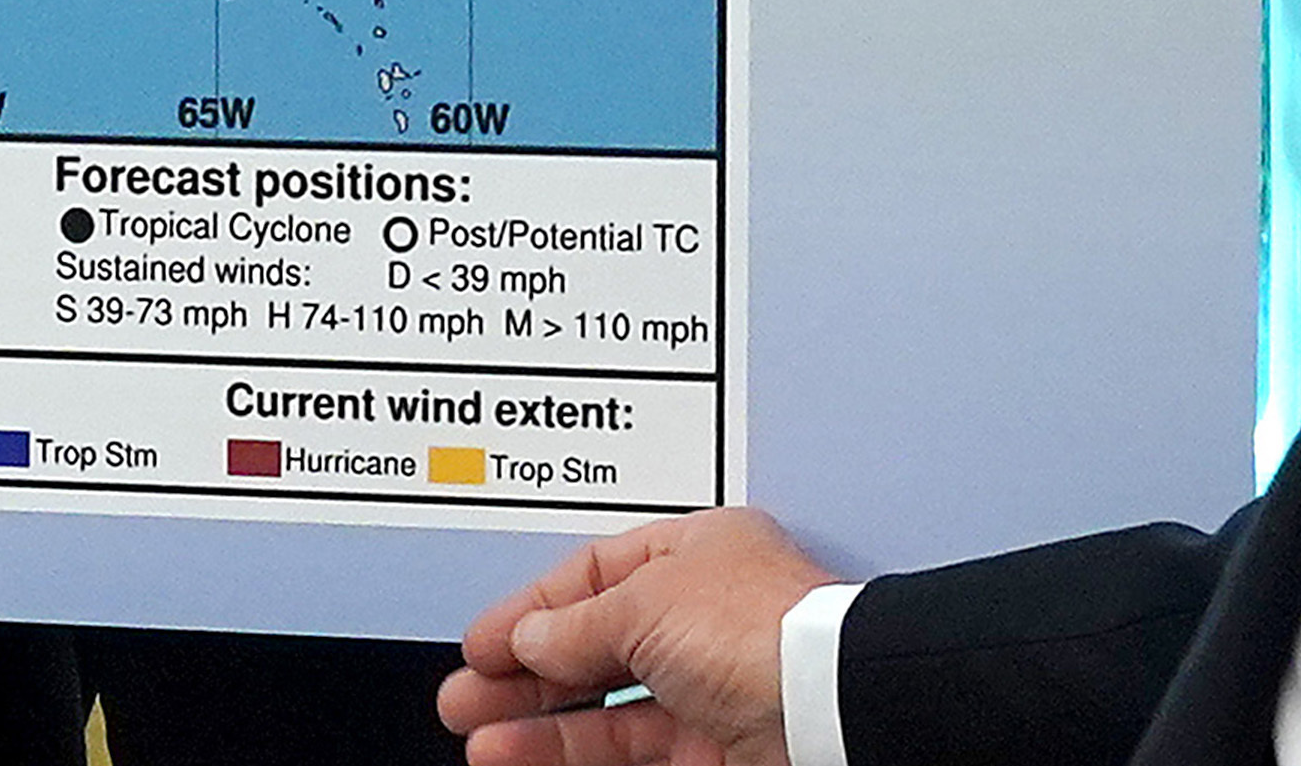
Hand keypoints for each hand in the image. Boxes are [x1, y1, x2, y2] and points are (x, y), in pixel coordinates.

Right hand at [435, 508, 835, 765]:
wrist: (836, 708)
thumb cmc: (763, 629)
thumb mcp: (642, 604)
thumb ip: (575, 624)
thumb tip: (529, 637)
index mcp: (693, 554)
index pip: (592, 575)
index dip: (531, 608)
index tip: (484, 641)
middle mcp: (701, 617)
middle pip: (591, 643)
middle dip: (520, 671)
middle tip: (465, 694)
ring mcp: (710, 687)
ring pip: (604, 704)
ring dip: (536, 722)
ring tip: (478, 736)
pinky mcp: (716, 750)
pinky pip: (629, 746)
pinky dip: (573, 751)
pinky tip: (526, 757)